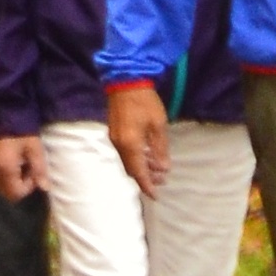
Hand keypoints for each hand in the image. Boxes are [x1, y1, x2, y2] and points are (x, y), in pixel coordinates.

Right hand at [0, 134, 44, 202]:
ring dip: (13, 181)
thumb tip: (45, 188)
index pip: (16, 193)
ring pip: (1, 186)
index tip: (34, 171)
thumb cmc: (21, 131)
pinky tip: (14, 161)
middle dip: (20, 186)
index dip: (28, 186)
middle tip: (28, 169)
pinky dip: (6, 175)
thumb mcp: (34, 149)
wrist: (3, 112)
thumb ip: (39, 170)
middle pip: (6, 192)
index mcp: (5, 170)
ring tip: (22, 164)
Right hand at [106, 82, 170, 198]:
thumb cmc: (145, 101)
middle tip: (161, 180)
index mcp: (130, 145)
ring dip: (140, 168)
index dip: (147, 186)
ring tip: (155, 168)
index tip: (156, 195)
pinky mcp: (112, 132)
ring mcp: (113, 139)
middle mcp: (118, 145)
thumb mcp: (158, 125)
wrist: (125, 80)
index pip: (138, 173)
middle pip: (130, 169)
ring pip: (126, 161)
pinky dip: (134, 158)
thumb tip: (163, 168)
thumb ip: (160, 148)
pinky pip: (123, 153)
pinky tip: (144, 155)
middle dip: (145, 178)